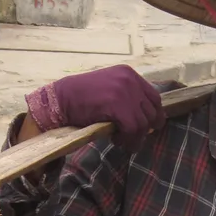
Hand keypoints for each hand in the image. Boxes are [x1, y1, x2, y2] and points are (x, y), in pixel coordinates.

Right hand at [24, 65, 163, 142]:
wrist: (60, 100)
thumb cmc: (81, 98)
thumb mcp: (109, 89)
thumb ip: (127, 97)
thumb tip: (149, 120)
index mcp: (128, 73)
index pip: (154, 97)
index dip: (153, 115)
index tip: (148, 128)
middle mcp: (129, 79)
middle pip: (152, 111)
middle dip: (145, 129)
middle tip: (133, 138)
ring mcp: (124, 91)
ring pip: (144, 123)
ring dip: (135, 137)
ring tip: (121, 141)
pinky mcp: (117, 105)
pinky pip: (133, 129)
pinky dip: (128, 140)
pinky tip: (116, 141)